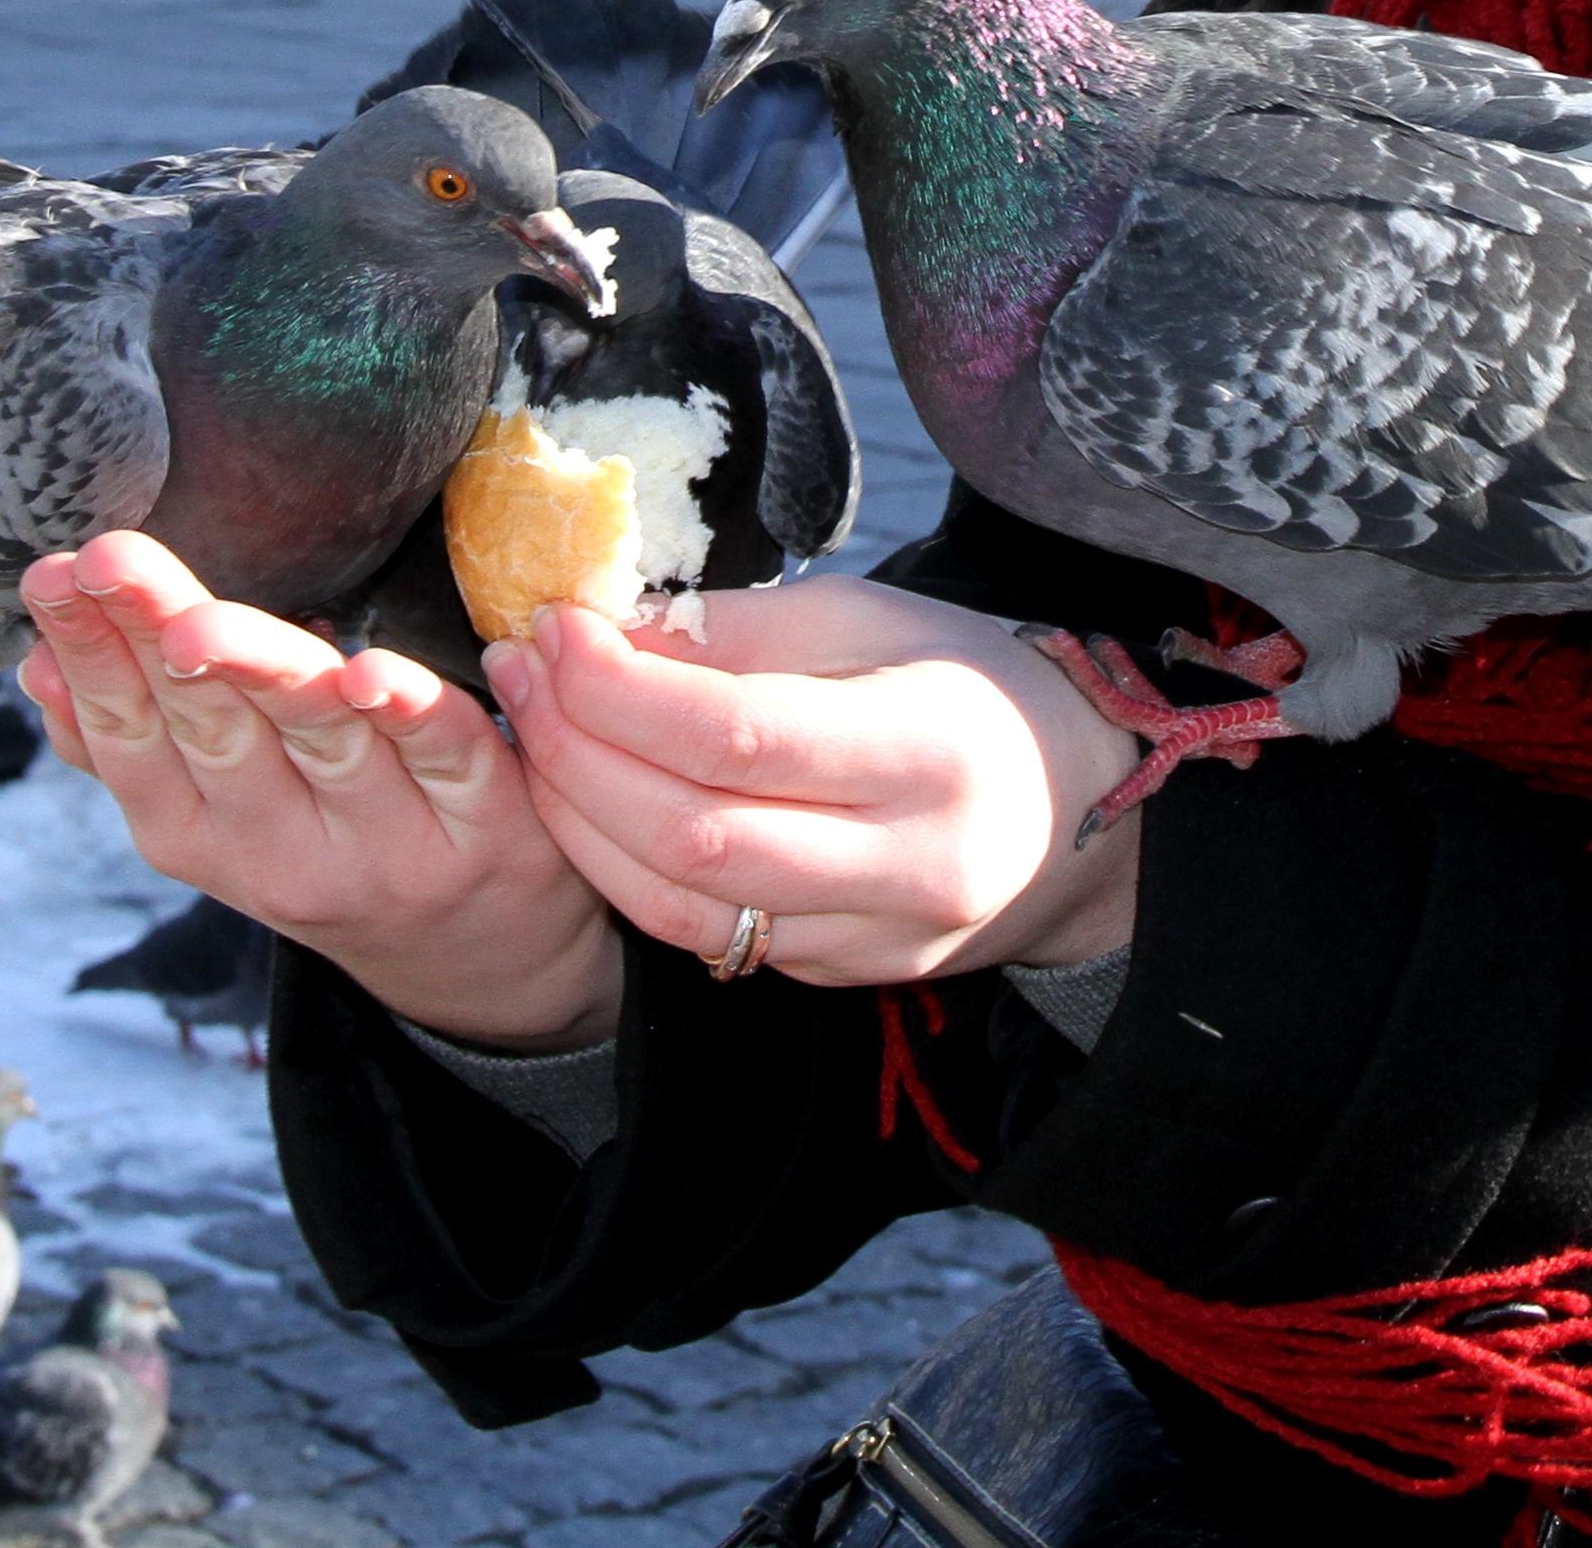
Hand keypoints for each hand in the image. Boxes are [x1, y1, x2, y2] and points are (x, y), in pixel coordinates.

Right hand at [19, 534, 623, 1049]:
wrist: (483, 963)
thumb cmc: (333, 850)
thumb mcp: (222, 822)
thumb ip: (138, 748)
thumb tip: (38, 665)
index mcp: (210, 844)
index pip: (134, 745)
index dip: (92, 662)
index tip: (55, 578)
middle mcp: (288, 854)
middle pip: (213, 732)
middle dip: (152, 640)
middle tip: (106, 561)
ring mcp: (390, 841)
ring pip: (316, 736)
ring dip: (256, 668)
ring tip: (198, 620)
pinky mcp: (486, 821)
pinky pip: (444, 753)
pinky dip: (406, 712)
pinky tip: (368, 672)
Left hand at [492, 578, 1145, 991]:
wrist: (1070, 805)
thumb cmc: (966, 684)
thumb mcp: (874, 616)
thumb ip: (742, 629)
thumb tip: (606, 634)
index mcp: (931, 749)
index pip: (741, 736)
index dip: (622, 689)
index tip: (556, 628)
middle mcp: (910, 863)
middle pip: (696, 835)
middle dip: (578, 753)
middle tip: (521, 674)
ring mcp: (877, 938)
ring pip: (685, 908)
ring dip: (581, 822)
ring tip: (537, 734)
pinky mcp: (843, 976)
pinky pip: (709, 938)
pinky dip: (629, 869)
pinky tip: (595, 802)